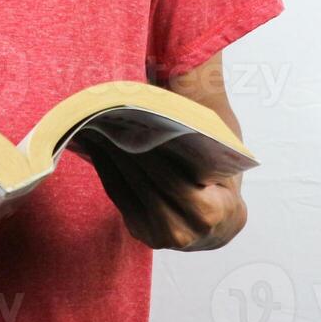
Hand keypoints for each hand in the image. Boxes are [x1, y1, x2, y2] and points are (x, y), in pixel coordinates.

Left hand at [74, 131, 247, 251]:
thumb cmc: (222, 182)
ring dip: (109, 158)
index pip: (172, 179)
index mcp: (209, 212)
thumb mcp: (223, 156)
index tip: (130, 122)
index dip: (148, 151)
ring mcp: (159, 236)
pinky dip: (106, 170)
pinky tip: (97, 147)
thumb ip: (203, 130)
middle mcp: (183, 230)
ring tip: (96, 129)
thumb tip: (178, 85)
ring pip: (127, 190)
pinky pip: (119, 198)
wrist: (221, 223)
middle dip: (124, 150)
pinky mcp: (141, 233)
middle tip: (106, 119)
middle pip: (145, 183)